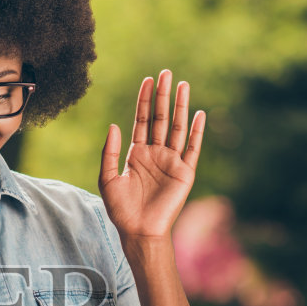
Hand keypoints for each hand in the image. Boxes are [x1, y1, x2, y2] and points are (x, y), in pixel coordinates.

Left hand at [99, 69, 205, 240]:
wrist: (139, 231)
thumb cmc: (121, 209)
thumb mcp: (107, 179)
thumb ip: (109, 152)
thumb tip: (113, 125)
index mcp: (137, 153)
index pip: (142, 120)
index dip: (144, 101)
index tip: (148, 80)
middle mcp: (156, 154)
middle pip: (161, 118)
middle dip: (163, 96)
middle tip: (166, 73)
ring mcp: (171, 162)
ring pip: (177, 128)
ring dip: (180, 106)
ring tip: (183, 85)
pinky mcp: (185, 173)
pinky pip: (192, 148)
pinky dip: (196, 131)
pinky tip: (199, 114)